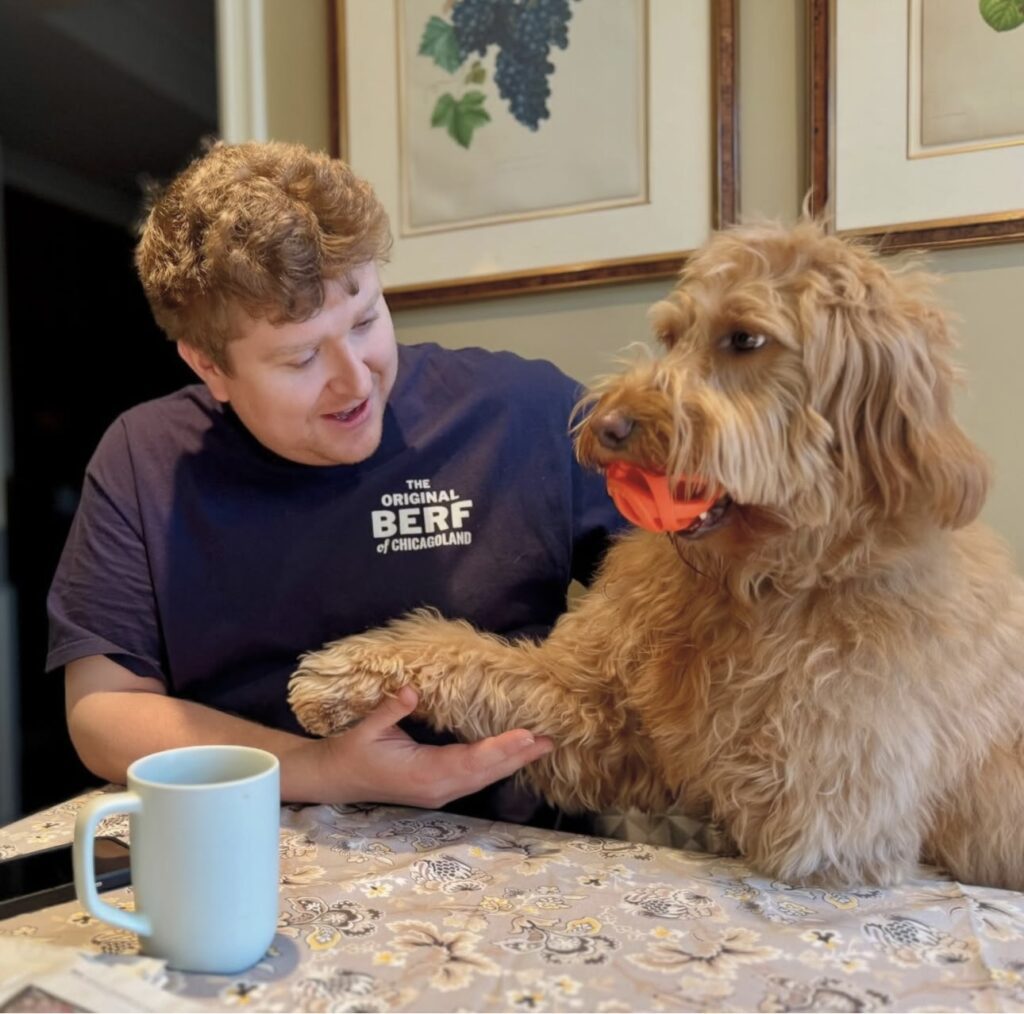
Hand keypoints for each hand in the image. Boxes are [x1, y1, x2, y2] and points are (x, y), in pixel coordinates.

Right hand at [310, 687, 554, 807]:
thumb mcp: (367, 729)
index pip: (469, 761)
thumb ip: (391, 711)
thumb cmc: (351, 752)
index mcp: (422, 775)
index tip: (525, 736)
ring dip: (513, 762)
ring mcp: (439, 792)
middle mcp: (437, 788)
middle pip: (485, 773)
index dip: (499, 749)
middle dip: (518, 757)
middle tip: (550, 740)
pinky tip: (514, 756)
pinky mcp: (439, 789)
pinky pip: (474, 778)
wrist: (335, 780)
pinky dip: (497, 766)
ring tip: (542, 746)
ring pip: (484, 778)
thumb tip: (412, 690)